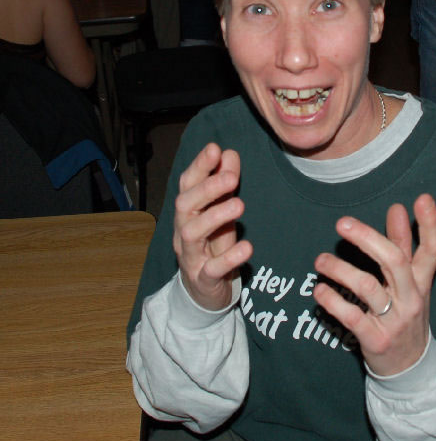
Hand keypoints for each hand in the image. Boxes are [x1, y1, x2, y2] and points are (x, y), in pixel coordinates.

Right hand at [173, 143, 251, 309]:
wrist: (204, 292)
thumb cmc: (213, 245)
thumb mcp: (221, 212)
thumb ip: (225, 184)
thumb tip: (229, 153)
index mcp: (188, 212)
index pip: (188, 184)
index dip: (199, 166)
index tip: (215, 149)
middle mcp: (183, 231)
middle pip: (184, 206)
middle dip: (206, 189)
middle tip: (231, 177)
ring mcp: (191, 257)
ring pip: (192, 234)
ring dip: (215, 217)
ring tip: (240, 205)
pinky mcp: (203, 280)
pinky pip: (212, 269)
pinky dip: (228, 258)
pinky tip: (246, 248)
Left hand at [313, 194, 435, 375]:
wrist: (409, 368)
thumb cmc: (404, 313)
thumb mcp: (409, 282)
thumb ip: (402, 245)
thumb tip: (396, 209)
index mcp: (421, 280)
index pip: (433, 249)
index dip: (431, 224)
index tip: (422, 198)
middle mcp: (411, 298)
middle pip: (394, 261)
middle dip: (368, 238)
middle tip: (343, 223)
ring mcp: (394, 320)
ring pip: (368, 287)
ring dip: (340, 269)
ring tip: (320, 261)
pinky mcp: (376, 340)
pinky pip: (352, 317)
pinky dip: (333, 301)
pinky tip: (320, 291)